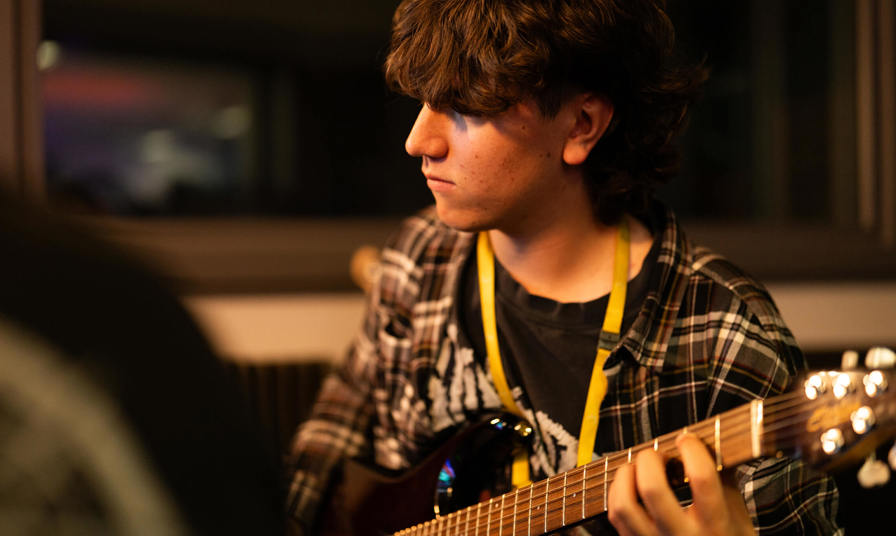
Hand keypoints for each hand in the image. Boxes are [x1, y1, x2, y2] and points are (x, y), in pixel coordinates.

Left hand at [607, 434, 755, 535]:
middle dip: (649, 460)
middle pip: (652, 489)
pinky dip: (617, 493)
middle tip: (657, 455)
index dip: (691, 450)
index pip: (701, 479)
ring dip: (625, 476)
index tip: (687, 439)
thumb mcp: (739, 517)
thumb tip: (711, 442)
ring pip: (624, 505)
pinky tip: (629, 486)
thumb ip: (724, 480)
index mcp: (715, 526)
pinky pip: (616, 517)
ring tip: (636, 469)